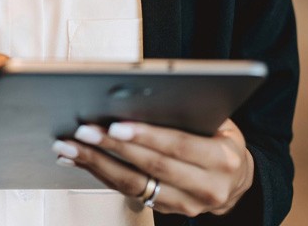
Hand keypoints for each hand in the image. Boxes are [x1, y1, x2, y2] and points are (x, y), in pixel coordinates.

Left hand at [53, 118, 254, 216]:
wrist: (237, 182)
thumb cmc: (224, 142)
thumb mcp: (221, 123)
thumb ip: (190, 114)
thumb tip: (145, 97)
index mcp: (222, 160)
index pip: (177, 147)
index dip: (145, 136)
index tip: (115, 125)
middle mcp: (205, 188)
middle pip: (150, 167)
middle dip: (112, 148)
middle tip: (83, 132)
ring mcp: (185, 205)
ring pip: (134, 185)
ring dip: (97, 164)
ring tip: (70, 147)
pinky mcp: (166, 210)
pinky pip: (128, 192)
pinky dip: (100, 174)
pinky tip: (80, 160)